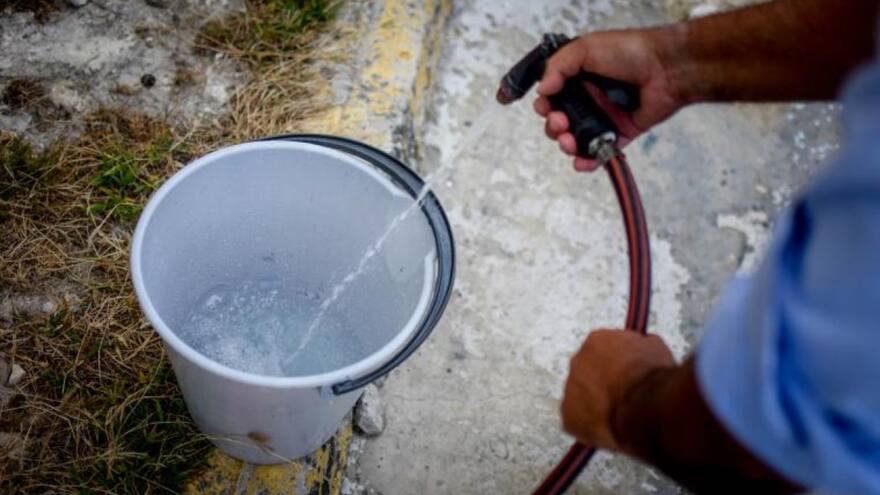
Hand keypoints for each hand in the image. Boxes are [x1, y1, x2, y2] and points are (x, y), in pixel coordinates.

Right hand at [534, 28, 684, 170]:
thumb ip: (558, 66)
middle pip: (560, 121)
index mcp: (579, 77)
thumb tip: (543, 89)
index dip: (545, 105)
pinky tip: (580, 162)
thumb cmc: (631, 52)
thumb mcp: (586, 48)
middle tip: (560, 123)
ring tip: (569, 142)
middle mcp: (590, 98)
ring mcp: (604, 117)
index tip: (546, 107)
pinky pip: (600, 151)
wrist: (666, 68)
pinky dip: (588, 161)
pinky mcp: (620, 133)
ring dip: (566, 145)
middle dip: (554, 127)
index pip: (552, 97)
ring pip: (577, 139)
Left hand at [561, 329, 674, 452]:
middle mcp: (578, 361)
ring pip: (581, 399)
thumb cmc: (652, 379)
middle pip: (587, 374)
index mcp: (597, 341)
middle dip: (602, 386)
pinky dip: (590, 428)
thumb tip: (643, 348)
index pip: (601, 351)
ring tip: (619, 416)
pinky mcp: (569, 417)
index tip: (625, 377)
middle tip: (621, 398)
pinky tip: (610, 429)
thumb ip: (640, 347)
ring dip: (595, 406)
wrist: (645, 405)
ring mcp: (570, 389)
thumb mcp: (655, 349)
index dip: (616, 367)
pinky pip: (578, 423)